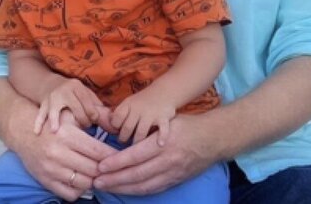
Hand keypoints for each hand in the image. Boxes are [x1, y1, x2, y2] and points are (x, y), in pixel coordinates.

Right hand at [8, 102, 114, 201]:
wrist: (22, 132)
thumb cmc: (53, 124)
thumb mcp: (70, 117)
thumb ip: (91, 122)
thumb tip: (115, 127)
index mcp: (67, 135)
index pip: (98, 152)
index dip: (113, 157)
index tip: (122, 159)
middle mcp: (58, 153)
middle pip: (93, 169)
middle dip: (105, 170)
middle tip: (112, 169)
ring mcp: (51, 169)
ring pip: (84, 183)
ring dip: (94, 181)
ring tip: (97, 175)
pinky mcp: (45, 180)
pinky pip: (70, 194)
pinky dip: (79, 190)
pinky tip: (81, 181)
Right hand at [34, 78, 105, 133]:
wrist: (49, 84)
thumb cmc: (73, 94)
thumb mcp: (86, 95)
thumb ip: (98, 108)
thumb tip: (114, 124)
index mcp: (77, 87)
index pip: (87, 102)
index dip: (93, 115)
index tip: (94, 122)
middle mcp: (64, 90)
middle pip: (75, 108)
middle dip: (81, 120)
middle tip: (84, 127)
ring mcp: (52, 97)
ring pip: (55, 110)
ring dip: (55, 120)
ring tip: (55, 132)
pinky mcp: (43, 104)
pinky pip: (40, 114)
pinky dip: (39, 122)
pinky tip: (37, 132)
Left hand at [94, 112, 217, 195]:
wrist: (214, 139)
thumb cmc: (187, 125)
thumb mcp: (167, 121)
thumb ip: (147, 129)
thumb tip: (120, 129)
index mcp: (163, 143)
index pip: (136, 156)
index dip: (117, 163)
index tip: (101, 166)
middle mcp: (168, 161)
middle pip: (137, 174)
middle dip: (115, 179)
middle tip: (96, 181)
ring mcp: (173, 173)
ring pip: (144, 185)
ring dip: (123, 188)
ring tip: (106, 187)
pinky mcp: (176, 180)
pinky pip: (154, 188)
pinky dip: (138, 191)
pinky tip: (125, 190)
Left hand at [109, 87, 176, 145]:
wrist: (164, 91)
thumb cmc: (143, 100)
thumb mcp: (130, 102)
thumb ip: (120, 112)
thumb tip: (108, 123)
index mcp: (128, 104)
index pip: (117, 117)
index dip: (115, 126)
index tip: (117, 130)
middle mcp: (138, 109)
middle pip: (127, 127)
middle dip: (124, 138)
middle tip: (124, 142)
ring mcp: (151, 114)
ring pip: (141, 132)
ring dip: (137, 141)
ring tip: (135, 146)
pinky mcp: (163, 118)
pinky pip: (162, 129)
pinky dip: (162, 137)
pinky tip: (160, 144)